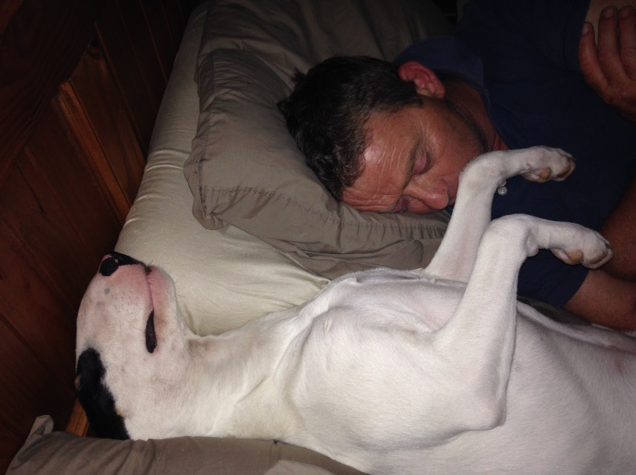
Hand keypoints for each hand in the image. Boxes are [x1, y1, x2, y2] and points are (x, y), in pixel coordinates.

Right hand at [578, 6, 635, 123]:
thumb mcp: (619, 101)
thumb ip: (610, 81)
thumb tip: (606, 46)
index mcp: (608, 95)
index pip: (590, 69)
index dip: (585, 47)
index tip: (585, 28)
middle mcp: (621, 90)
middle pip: (609, 55)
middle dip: (607, 30)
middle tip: (608, 12)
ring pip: (630, 52)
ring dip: (626, 28)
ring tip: (625, 11)